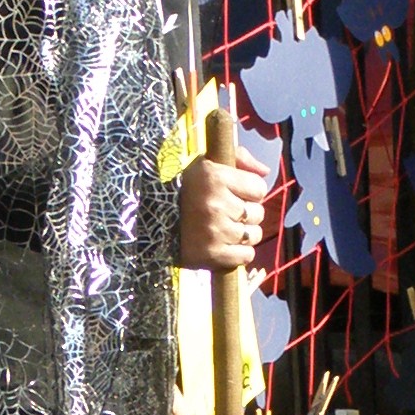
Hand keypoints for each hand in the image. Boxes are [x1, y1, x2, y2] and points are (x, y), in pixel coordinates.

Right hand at [179, 145, 269, 269]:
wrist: (149, 220)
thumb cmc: (182, 189)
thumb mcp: (205, 163)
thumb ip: (238, 158)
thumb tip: (265, 172)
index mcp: (214, 177)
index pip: (259, 188)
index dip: (248, 191)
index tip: (233, 193)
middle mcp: (215, 204)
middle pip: (257, 213)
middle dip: (245, 213)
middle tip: (226, 212)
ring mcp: (214, 231)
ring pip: (253, 235)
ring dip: (243, 234)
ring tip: (224, 228)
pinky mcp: (211, 255)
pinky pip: (245, 256)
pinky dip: (238, 253)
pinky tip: (223, 244)